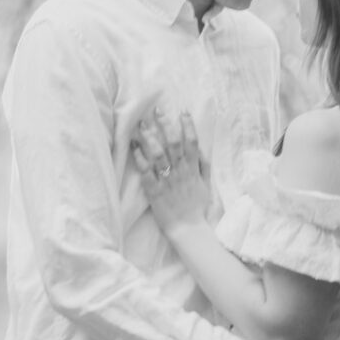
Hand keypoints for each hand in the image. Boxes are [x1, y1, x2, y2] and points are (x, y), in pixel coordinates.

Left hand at [130, 107, 213, 235]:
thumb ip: (203, 165)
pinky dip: (140, 158)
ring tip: (142, 124)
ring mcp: (167, 181)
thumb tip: (201, 148)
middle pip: (173, 143)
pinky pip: (146, 172)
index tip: (182, 111)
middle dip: (165, 125)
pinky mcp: (154, 191)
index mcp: (193, 169)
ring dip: (150, 137)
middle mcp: (180, 172)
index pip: (192, 142)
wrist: (188, 228)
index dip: (188, 125)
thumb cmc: (196, 206)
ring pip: (158, 154)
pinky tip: (134, 147)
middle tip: (157, 110)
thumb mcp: (205, 184)